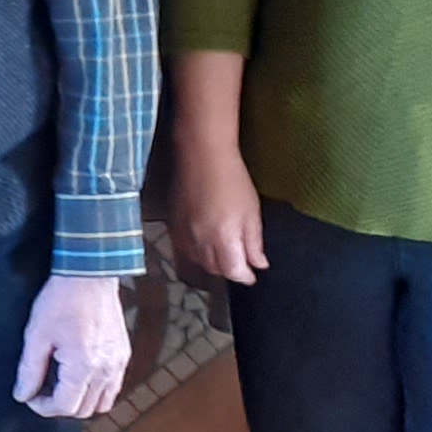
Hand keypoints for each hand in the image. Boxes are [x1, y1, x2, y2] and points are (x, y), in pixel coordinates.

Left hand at [17, 272, 131, 421]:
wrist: (90, 275)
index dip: (42, 407)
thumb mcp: (37, 335)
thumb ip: (29, 370)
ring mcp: (118, 363)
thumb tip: (23, 395)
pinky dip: (97, 390)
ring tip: (62, 385)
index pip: (64, 407)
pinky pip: (113, 387)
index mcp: (83, 367)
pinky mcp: (123, 354)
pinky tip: (80, 375)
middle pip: (83, 410)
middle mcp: (106, 370)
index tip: (30, 395)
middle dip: (59, 406)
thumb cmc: (62, 300)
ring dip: (80, 401)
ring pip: (101, 403)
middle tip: (42, 390)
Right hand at [176, 143, 266, 284]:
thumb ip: (254, 242)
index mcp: (224, 238)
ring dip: (212, 262)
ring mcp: (183, 235)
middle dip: (229, 269)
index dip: (245, 275)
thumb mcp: (252, 211)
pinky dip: (197, 253)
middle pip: (215, 269)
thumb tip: (258, 264)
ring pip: (198, 262)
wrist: (202, 156)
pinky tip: (205, 243)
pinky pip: (184, 250)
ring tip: (223, 253)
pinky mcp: (172, 225)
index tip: (253, 274)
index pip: (233, 271)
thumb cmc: (233, 180)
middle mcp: (200, 242)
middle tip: (240, 261)